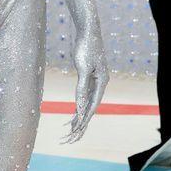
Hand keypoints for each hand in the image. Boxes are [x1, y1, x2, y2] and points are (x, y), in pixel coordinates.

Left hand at [63, 26, 108, 143]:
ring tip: (69, 133)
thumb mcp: (82, 67)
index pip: (92, 106)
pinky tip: (73, 115)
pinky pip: (84, 97)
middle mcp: (100, 84)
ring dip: (78, 119)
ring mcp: (95, 81)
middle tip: (70, 140)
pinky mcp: (88, 78)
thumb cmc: (85, 46)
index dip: (83, 119)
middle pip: (90, 109)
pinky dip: (78, 108)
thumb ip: (81, 87)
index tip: (75, 131)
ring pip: (87, 105)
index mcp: (102, 82)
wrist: (87, 29)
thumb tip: (80, 105)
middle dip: (80, 126)